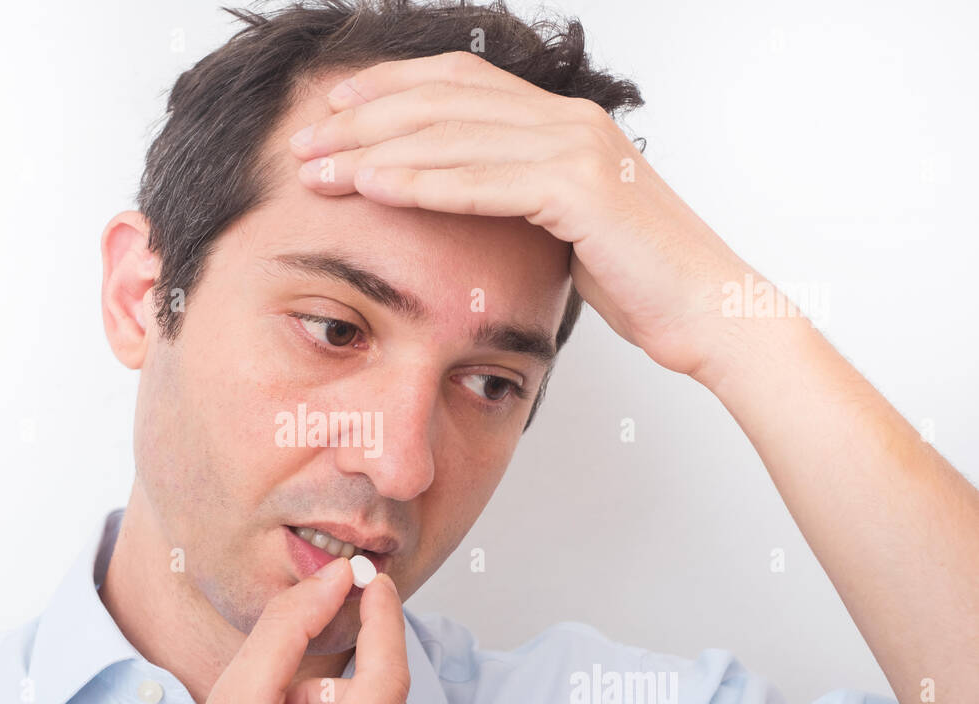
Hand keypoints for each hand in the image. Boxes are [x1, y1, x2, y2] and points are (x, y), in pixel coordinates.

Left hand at [288, 50, 756, 380]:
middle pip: (443, 101)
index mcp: (561, 122)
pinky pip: (484, 181)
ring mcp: (576, 149)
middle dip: (363, 119)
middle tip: (303, 141)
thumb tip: (466, 203)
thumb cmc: (640, 279)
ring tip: (316, 168)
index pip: (459, 82)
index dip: (390, 89)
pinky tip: (373, 188)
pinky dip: (423, 182)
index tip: (333, 110)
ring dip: (375, 150)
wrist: (710, 310)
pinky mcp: (581, 191)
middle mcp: (567, 121)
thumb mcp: (566, 226)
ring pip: (453, 136)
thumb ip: (518, 198)